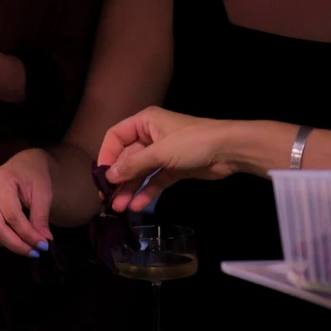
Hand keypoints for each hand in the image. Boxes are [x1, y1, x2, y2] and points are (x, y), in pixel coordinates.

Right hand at [0, 149, 53, 256]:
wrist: (23, 165)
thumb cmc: (34, 176)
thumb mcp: (43, 192)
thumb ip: (41, 216)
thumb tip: (43, 241)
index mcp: (0, 181)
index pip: (12, 215)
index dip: (27, 234)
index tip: (43, 246)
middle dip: (16, 244)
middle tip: (34, 252)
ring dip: (3, 244)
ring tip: (22, 245)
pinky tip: (8, 239)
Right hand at [97, 106, 237, 211]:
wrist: (229, 150)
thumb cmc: (193, 142)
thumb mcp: (160, 152)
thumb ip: (133, 165)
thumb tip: (108, 176)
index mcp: (145, 122)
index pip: (116, 137)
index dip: (106, 156)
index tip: (101, 177)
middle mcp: (151, 136)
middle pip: (127, 158)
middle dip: (118, 179)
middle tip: (107, 199)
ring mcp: (162, 153)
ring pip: (140, 172)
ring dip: (129, 189)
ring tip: (118, 207)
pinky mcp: (174, 168)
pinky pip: (154, 181)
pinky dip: (146, 192)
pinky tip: (137, 205)